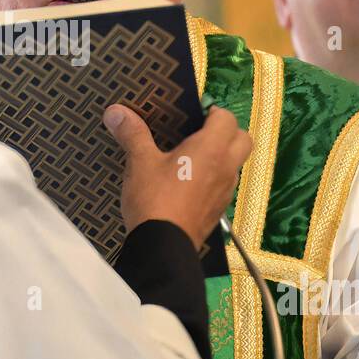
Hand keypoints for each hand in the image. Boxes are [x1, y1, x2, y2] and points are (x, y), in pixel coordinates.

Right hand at [105, 103, 250, 251]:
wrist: (163, 247)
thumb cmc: (155, 198)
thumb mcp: (140, 162)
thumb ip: (132, 134)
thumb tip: (115, 112)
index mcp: (212, 148)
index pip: (227, 118)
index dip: (212, 112)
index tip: (193, 116)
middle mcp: (226, 167)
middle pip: (243, 139)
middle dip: (227, 132)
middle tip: (200, 134)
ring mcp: (225, 191)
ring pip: (235, 164)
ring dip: (222, 157)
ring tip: (191, 160)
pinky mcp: (219, 210)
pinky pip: (224, 186)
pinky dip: (213, 179)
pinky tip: (188, 185)